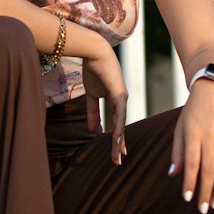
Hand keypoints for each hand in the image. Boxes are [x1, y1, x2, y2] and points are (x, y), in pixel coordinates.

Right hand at [81, 39, 127, 165]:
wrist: (94, 52)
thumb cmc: (93, 69)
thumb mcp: (91, 94)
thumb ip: (92, 111)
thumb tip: (94, 129)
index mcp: (114, 100)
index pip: (116, 122)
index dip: (116, 137)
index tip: (116, 151)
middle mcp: (121, 101)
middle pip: (121, 126)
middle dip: (119, 144)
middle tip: (118, 160)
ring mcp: (122, 98)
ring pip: (121, 124)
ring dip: (118, 141)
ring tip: (117, 156)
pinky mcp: (120, 94)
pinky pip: (119, 115)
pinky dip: (118, 128)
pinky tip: (117, 140)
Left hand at [169, 81, 213, 212]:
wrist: (213, 91)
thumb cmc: (192, 112)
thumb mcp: (180, 128)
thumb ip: (178, 152)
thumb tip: (173, 175)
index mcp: (194, 134)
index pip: (192, 163)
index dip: (190, 182)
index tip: (187, 198)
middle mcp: (211, 137)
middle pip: (210, 170)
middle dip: (207, 192)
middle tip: (203, 209)